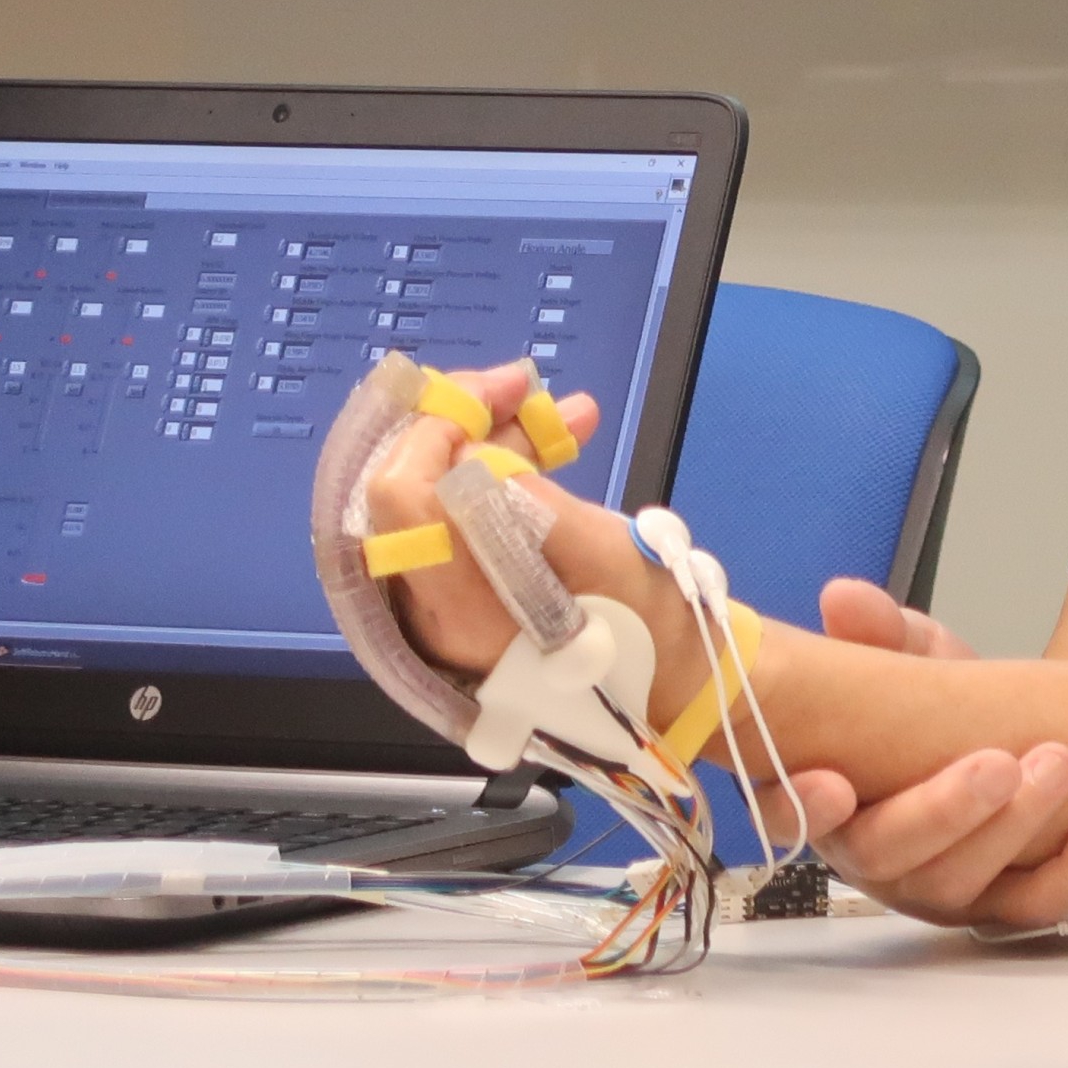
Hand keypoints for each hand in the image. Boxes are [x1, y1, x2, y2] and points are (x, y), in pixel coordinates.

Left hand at [363, 362, 718, 731]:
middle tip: (523, 383)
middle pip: (407, 490)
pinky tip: (557, 439)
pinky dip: (502, 474)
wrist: (667, 684)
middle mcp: (427, 608)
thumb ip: (529, 505)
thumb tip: (473, 458)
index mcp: (456, 608)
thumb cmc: (644, 629)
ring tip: (569, 411)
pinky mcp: (463, 589)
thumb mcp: (603, 556)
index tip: (493, 394)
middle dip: (462, 423)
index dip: (435, 429)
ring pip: (438, 496)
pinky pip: (460, 516)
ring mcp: (440, 600)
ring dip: (494, 443)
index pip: (400, 498)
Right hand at [770, 578, 1067, 928]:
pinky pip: (1028, 907)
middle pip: (885, 855)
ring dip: (1012, 831)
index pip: (786, 815)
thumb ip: (876, 630)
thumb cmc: (935, 706)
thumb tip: (844, 599)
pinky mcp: (992, 905)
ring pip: (956, 885)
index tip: (836, 784)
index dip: (802, 808)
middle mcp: (868, 852)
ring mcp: (930, 886)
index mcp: (824, 793)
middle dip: (942, 811)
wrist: (1009, 731)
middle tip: (997, 764)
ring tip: (1058, 766)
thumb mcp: (909, 655)